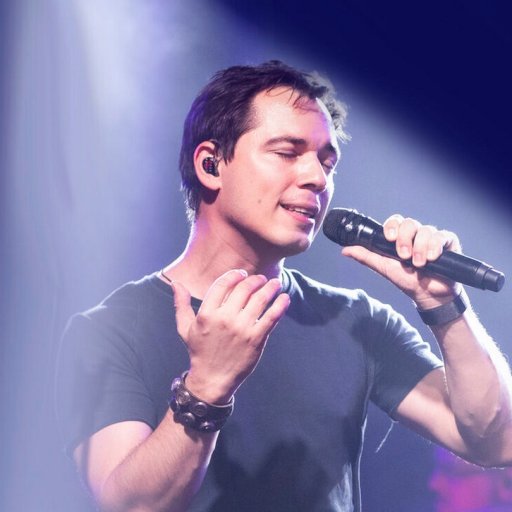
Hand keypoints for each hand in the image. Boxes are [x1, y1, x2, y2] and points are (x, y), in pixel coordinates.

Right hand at [171, 269, 289, 402]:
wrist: (212, 378)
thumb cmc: (199, 351)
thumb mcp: (185, 328)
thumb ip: (181, 304)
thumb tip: (176, 283)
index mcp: (207, 314)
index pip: (223, 284)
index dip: (234, 275)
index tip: (242, 274)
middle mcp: (224, 319)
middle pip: (244, 289)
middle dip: (255, 280)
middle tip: (261, 279)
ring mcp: (242, 329)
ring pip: (260, 299)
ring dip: (270, 288)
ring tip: (275, 283)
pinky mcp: (256, 339)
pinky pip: (272, 316)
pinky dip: (280, 304)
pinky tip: (284, 297)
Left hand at [341, 214, 461, 308]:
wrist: (429, 296)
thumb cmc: (407, 280)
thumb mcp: (384, 268)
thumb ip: (366, 257)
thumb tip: (345, 250)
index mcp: (400, 237)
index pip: (395, 221)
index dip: (392, 226)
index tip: (389, 238)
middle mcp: (416, 234)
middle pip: (409, 223)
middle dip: (404, 239)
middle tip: (404, 256)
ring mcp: (432, 237)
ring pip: (426, 230)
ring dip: (420, 247)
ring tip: (419, 263)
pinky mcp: (448, 243)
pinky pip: (442, 236)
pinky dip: (435, 246)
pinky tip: (432, 258)